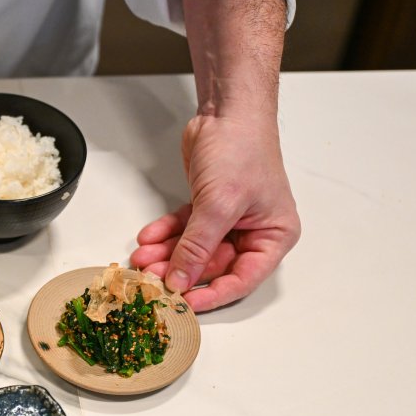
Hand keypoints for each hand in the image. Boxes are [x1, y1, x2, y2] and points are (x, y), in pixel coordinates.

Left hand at [130, 113, 299, 310]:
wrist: (227, 111)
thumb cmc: (242, 149)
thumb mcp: (220, 205)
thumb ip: (198, 247)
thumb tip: (181, 280)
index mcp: (274, 235)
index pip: (243, 279)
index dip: (212, 294)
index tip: (184, 304)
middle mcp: (254, 231)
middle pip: (212, 266)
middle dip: (179, 271)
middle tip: (150, 278)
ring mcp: (229, 219)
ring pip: (193, 249)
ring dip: (166, 254)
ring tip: (141, 259)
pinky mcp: (207, 206)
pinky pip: (184, 230)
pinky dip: (165, 233)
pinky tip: (147, 238)